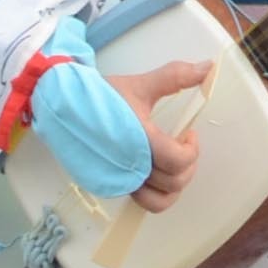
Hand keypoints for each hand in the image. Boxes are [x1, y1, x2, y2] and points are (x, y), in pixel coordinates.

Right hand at [111, 59, 207, 213]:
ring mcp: (118, 180)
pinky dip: (153, 192)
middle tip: (181, 146)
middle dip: (186, 165)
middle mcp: (129, 166)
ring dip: (171, 184)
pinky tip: (151, 171)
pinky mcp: (109, 186)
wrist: (60, 106)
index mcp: (139, 141)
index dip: (192, 149)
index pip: (178, 160)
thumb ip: (174, 77)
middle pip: (173, 183)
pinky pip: (141, 199)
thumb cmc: (100, 96)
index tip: (187, 133)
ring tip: (169, 163)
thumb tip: (207, 67)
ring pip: (159, 200)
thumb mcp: (138, 84)